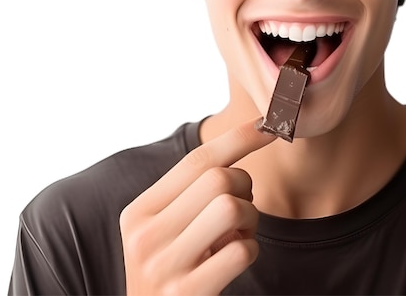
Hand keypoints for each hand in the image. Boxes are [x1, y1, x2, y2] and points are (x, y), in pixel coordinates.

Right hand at [120, 118, 274, 294]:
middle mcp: (144, 237)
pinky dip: (249, 250)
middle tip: (241, 209)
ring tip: (237, 234)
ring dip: (250, 219)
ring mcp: (164, 268)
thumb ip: (191, 192)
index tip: (267, 126)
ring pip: (231, 208)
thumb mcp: (167, 228)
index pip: (196, 160)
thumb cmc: (171, 271)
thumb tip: (246, 137)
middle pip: (218, 179)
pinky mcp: (187, 295)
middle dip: (244, 187)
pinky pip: (241, 251)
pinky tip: (233, 261)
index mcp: (138, 212)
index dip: (238, 138)